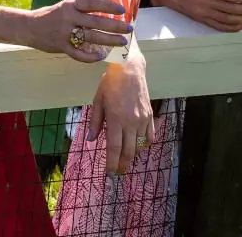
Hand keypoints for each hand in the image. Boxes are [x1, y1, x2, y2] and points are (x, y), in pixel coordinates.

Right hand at [29, 0, 130, 62]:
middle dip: (115, 26)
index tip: (122, 10)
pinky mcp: (61, 46)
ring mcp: (64, 32)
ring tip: (121, 42)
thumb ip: (81, 8)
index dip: (108, 6)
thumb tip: (105, 9)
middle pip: (95, 22)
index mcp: (70, 4)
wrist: (29, 27)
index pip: (92, 3)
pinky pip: (78, 53)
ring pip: (91, 37)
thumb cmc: (51, 15)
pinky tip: (100, 56)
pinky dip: (90, 56)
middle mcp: (68, 17)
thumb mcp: (65, 6)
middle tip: (129, 28)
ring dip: (108, 40)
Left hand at [88, 56, 155, 174]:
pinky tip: (138, 147)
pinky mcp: (150, 116)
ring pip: (140, 146)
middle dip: (123, 164)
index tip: (109, 172)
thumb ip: (96, 123)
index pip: (115, 148)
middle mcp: (131, 122)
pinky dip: (144, 145)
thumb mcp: (98, 101)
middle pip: (128, 151)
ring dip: (132, 156)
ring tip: (125, 160)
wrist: (129, 69)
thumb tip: (91, 140)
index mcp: (115, 119)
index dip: (112, 163)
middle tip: (118, 171)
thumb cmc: (110, 83)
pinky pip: (150, 137)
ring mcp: (142, 120)